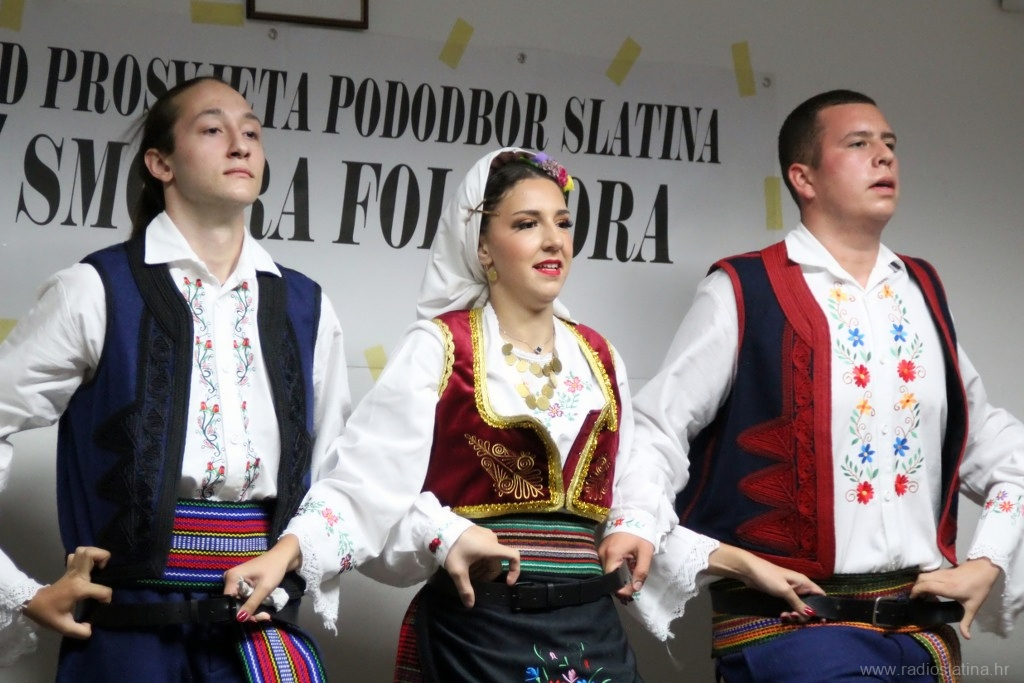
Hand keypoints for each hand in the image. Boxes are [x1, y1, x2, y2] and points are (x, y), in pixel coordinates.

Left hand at [23, 546, 112, 638]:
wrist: (31, 603)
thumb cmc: (47, 613)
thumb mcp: (62, 627)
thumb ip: (79, 631)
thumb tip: (91, 629)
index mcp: (78, 588)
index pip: (102, 590)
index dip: (106, 598)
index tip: (103, 605)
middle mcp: (76, 576)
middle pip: (90, 553)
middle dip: (103, 557)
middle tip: (105, 570)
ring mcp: (71, 571)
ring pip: (84, 550)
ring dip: (95, 554)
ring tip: (99, 566)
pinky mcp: (68, 570)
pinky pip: (77, 555)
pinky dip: (85, 557)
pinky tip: (89, 567)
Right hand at [223, 535, 301, 622]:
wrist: (283, 556)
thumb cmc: (274, 568)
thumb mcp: (264, 588)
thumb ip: (251, 604)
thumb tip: (240, 619)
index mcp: (232, 577)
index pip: (229, 601)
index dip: (239, 612)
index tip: (253, 620)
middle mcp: (230, 579)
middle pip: (235, 602)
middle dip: (248, 612)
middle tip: (264, 617)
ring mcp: (236, 580)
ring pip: (240, 602)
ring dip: (252, 609)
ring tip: (266, 615)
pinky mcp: (243, 582)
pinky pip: (244, 597)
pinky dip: (253, 603)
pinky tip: (263, 609)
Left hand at [443, 525, 520, 607]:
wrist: (439, 528)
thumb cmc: (452, 549)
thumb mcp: (457, 571)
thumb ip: (465, 588)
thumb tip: (470, 606)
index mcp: (492, 548)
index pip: (514, 556)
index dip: (515, 571)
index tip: (507, 583)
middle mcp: (492, 540)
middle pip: (496, 563)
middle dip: (486, 574)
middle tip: (471, 580)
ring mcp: (486, 535)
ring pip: (489, 557)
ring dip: (481, 567)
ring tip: (466, 572)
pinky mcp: (479, 533)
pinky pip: (484, 549)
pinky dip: (478, 559)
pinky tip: (466, 562)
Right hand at [598, 532, 652, 601]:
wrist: (633, 516)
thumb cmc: (640, 534)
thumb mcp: (645, 553)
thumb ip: (641, 571)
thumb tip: (636, 588)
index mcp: (612, 554)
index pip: (611, 579)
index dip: (621, 588)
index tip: (632, 591)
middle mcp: (602, 553)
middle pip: (608, 576)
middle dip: (620, 583)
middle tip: (633, 584)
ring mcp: (600, 551)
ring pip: (607, 571)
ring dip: (618, 576)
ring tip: (630, 574)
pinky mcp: (601, 549)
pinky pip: (606, 564)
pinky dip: (615, 568)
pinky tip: (624, 566)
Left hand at [708, 544, 824, 621]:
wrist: (748, 571)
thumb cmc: (768, 576)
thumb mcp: (785, 590)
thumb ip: (799, 602)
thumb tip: (812, 614)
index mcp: (804, 582)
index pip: (821, 595)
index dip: (824, 607)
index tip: (822, 621)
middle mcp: (799, 587)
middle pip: (810, 605)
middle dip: (805, 614)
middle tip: (795, 617)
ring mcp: (790, 592)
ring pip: (799, 608)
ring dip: (794, 615)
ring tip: (785, 616)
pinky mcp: (781, 596)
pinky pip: (789, 607)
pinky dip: (787, 613)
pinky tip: (781, 616)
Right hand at [911, 558, 1000, 638]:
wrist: (985, 569)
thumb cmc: (979, 588)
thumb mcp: (974, 607)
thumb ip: (967, 622)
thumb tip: (967, 637)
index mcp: (948, 588)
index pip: (925, 586)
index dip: (916, 591)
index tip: (913, 599)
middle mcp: (942, 579)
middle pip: (921, 578)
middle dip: (915, 587)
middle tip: (916, 597)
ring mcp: (942, 572)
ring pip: (924, 574)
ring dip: (919, 582)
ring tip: (921, 592)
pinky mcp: (944, 569)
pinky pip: (929, 573)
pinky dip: (925, 579)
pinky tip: (929, 586)